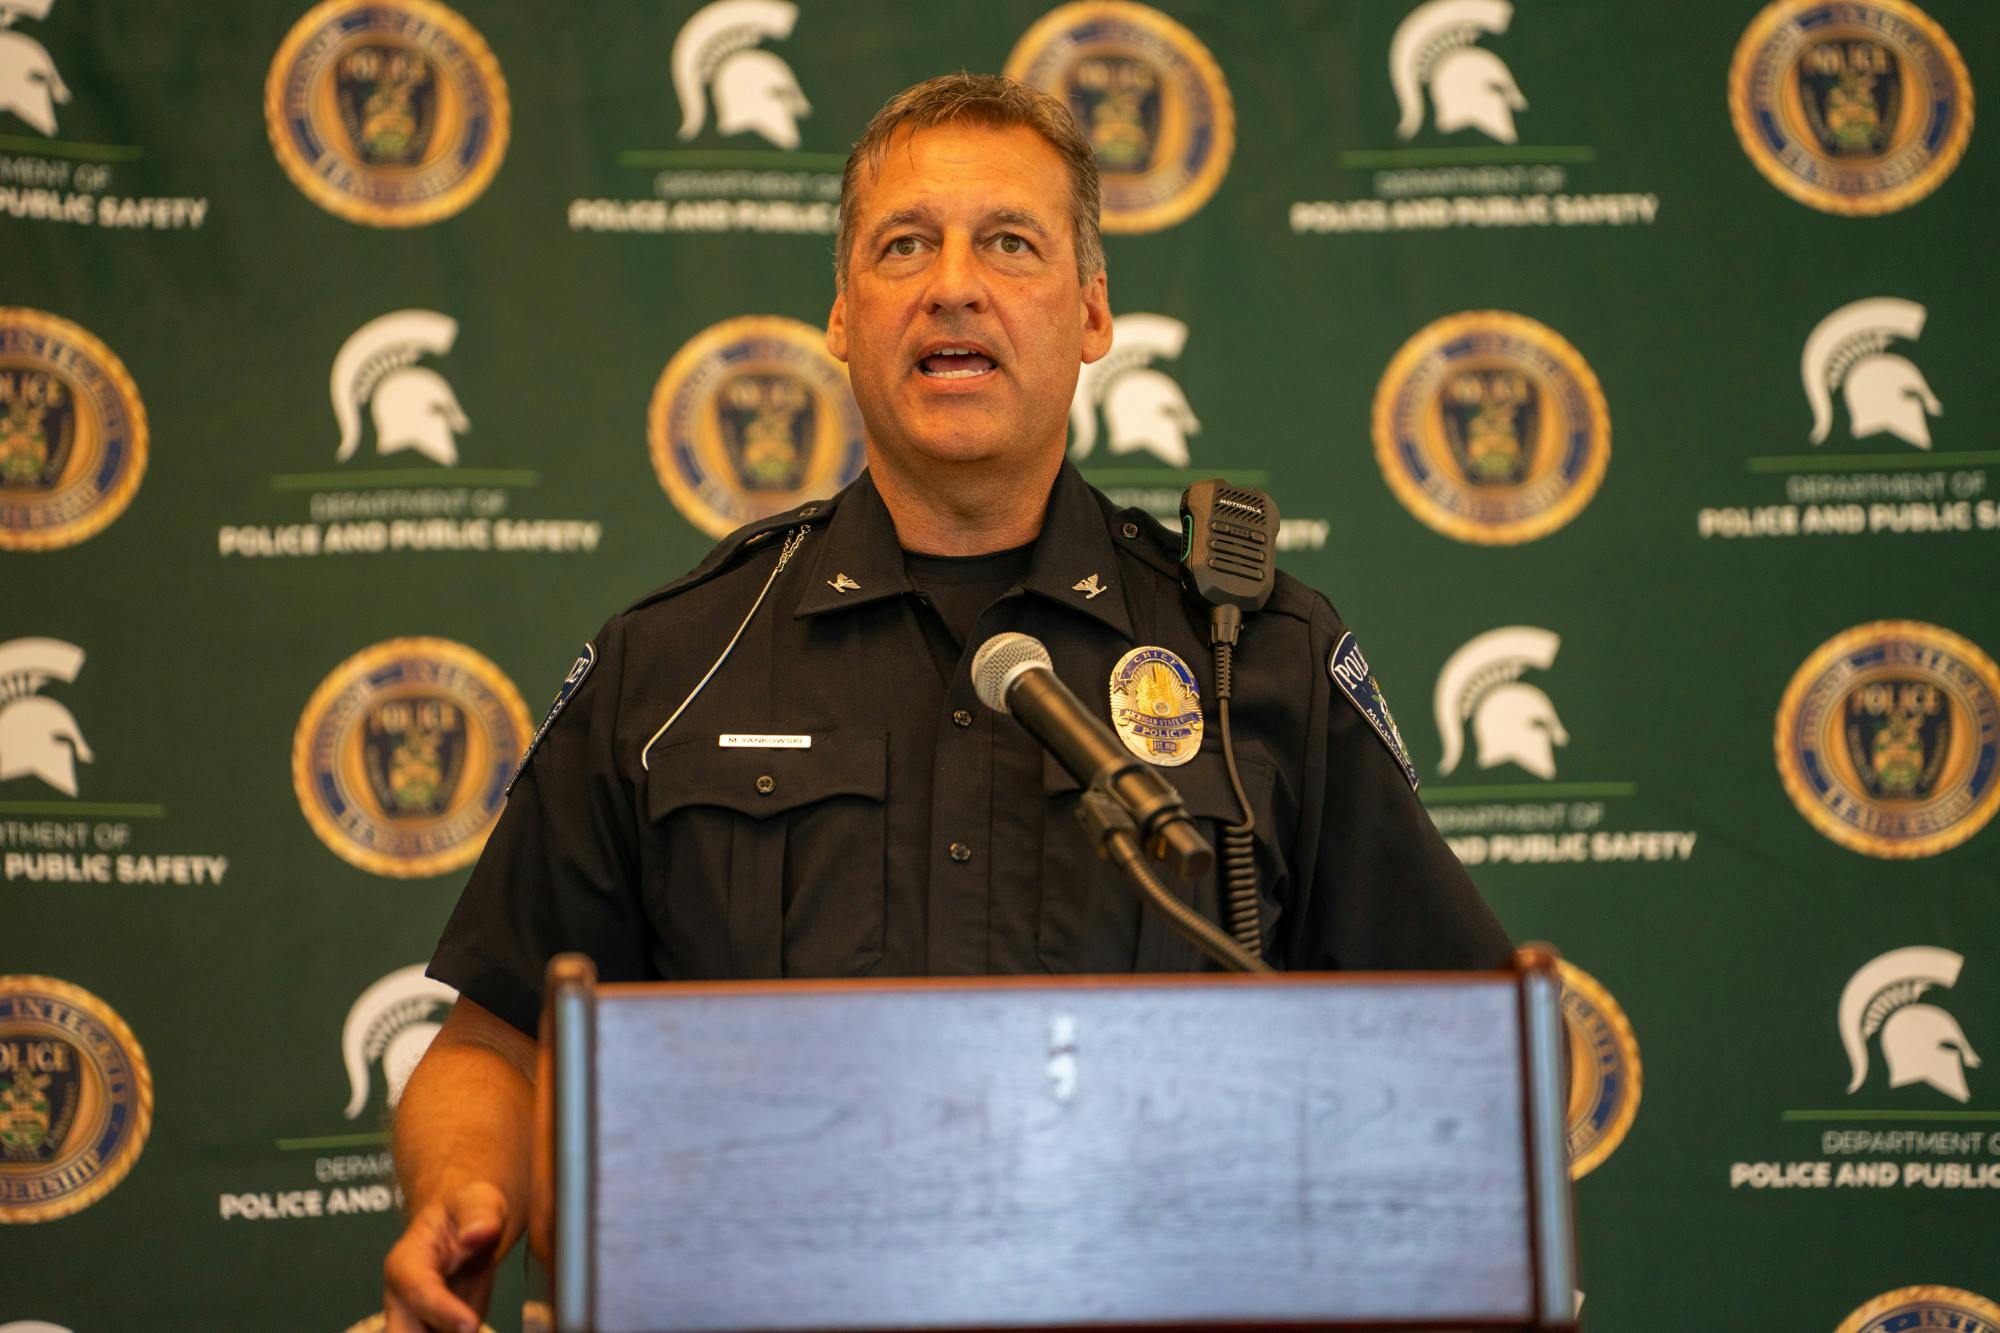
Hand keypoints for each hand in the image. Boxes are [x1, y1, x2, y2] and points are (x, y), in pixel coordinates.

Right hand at [383, 1180, 506, 1332]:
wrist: (466, 1228)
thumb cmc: (466, 1210)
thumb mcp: (477, 1199)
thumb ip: (478, 1213)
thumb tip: (478, 1233)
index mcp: (405, 1264)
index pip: (418, 1293)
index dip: (442, 1312)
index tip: (471, 1325)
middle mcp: (402, 1300)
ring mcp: (415, 1321)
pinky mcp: (436, 1332)